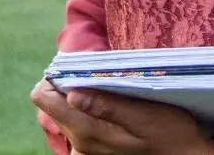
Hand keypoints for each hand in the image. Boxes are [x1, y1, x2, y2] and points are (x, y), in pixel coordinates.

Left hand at [31, 81, 213, 154]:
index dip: (56, 76)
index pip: (43, 97)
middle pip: (52, 103)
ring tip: (108, 92)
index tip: (78, 67)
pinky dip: (87, 109)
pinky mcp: (92, 148)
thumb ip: (107, 105)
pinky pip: (77, 121)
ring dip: (80, 96)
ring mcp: (84, 148)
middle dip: (70, 84)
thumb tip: (71, 94)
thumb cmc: (170, 132)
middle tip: (100, 78)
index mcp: (87, 131)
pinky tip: (110, 107)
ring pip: (64, 111)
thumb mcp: (144, 116)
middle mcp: (79, 143)